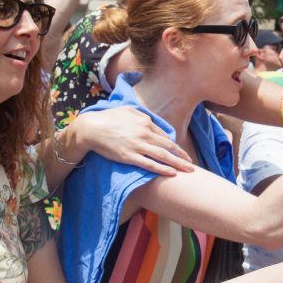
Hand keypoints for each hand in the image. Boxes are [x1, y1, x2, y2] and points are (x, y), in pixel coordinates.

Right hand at [69, 107, 193, 175]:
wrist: (91, 128)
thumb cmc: (108, 118)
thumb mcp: (128, 110)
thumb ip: (142, 115)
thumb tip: (151, 120)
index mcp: (145, 122)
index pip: (164, 135)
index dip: (173, 146)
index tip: (180, 153)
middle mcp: (145, 133)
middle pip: (168, 146)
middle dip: (182, 156)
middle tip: (191, 163)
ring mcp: (138, 146)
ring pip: (163, 156)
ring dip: (178, 163)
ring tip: (189, 170)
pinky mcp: (129, 157)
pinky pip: (150, 164)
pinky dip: (162, 169)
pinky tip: (172, 173)